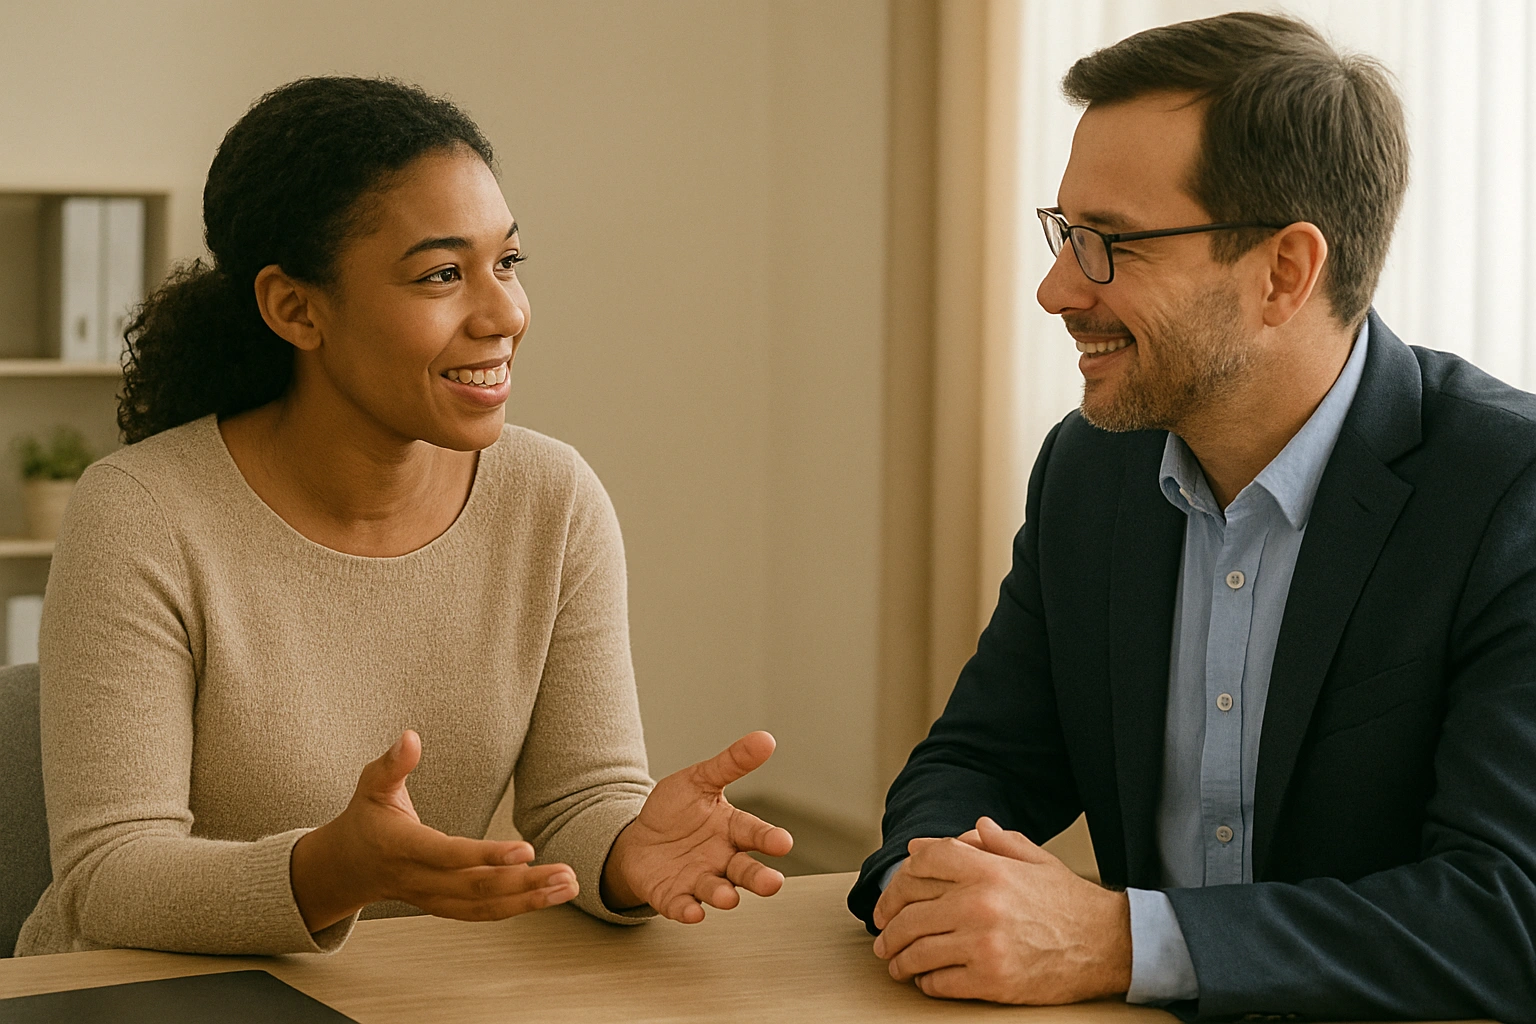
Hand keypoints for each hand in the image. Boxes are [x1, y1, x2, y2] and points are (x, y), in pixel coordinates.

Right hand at [290, 731, 578, 931]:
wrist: (345, 867)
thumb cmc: (365, 818)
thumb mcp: (371, 785)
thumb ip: (393, 764)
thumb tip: (410, 736)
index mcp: (404, 848)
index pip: (449, 856)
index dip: (487, 856)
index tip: (526, 850)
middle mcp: (420, 879)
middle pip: (476, 889)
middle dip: (524, 884)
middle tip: (566, 874)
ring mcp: (433, 898)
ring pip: (484, 906)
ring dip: (529, 900)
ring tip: (568, 886)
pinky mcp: (444, 905)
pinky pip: (482, 913)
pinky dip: (516, 907)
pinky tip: (548, 896)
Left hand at [600, 731, 793, 922]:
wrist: (639, 837)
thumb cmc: (676, 811)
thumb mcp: (700, 779)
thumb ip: (732, 763)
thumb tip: (766, 738)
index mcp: (732, 829)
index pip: (755, 833)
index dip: (769, 839)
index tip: (783, 842)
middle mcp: (722, 859)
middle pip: (745, 870)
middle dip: (759, 878)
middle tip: (772, 884)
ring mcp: (698, 879)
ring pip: (717, 890)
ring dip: (723, 895)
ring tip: (729, 898)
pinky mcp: (673, 896)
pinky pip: (682, 905)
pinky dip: (687, 910)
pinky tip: (693, 912)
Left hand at [871, 816, 1131, 1003]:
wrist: (1110, 945)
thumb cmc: (1070, 903)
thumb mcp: (1034, 860)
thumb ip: (997, 844)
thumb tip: (967, 829)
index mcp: (988, 869)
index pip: (921, 865)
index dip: (897, 882)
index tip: (888, 900)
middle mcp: (980, 903)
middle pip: (910, 911)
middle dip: (888, 927)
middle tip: (882, 937)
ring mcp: (983, 943)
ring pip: (918, 950)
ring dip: (899, 959)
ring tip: (895, 963)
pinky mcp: (991, 980)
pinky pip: (939, 982)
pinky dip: (926, 982)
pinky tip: (926, 980)